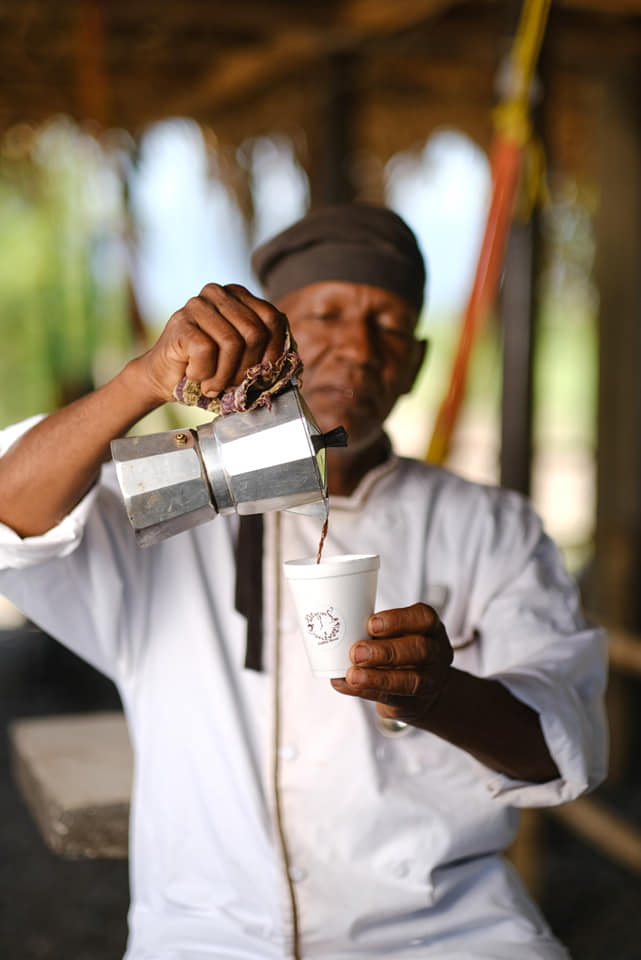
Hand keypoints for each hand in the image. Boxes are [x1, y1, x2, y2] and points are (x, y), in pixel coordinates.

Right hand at [138, 283, 288, 404]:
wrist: (165, 378)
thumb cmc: (208, 368)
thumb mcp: (243, 355)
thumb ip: (264, 348)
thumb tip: (288, 360)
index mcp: (239, 296)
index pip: (273, 319)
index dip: (273, 352)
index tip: (261, 374)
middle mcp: (219, 293)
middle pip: (254, 332)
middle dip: (247, 368)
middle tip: (233, 385)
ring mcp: (197, 304)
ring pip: (232, 343)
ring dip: (224, 375)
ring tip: (213, 386)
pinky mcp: (181, 322)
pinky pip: (206, 350)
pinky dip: (204, 373)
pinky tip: (195, 375)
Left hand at [331, 602, 453, 723]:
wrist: (422, 691)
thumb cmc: (401, 651)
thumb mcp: (398, 634)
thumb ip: (376, 632)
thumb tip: (340, 632)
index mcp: (431, 628)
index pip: (424, 618)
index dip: (398, 620)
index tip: (371, 623)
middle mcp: (437, 653)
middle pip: (420, 650)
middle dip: (386, 651)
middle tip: (356, 652)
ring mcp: (430, 681)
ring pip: (410, 680)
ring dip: (377, 677)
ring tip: (352, 675)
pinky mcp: (414, 704)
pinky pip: (391, 699)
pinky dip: (364, 691)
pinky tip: (345, 685)